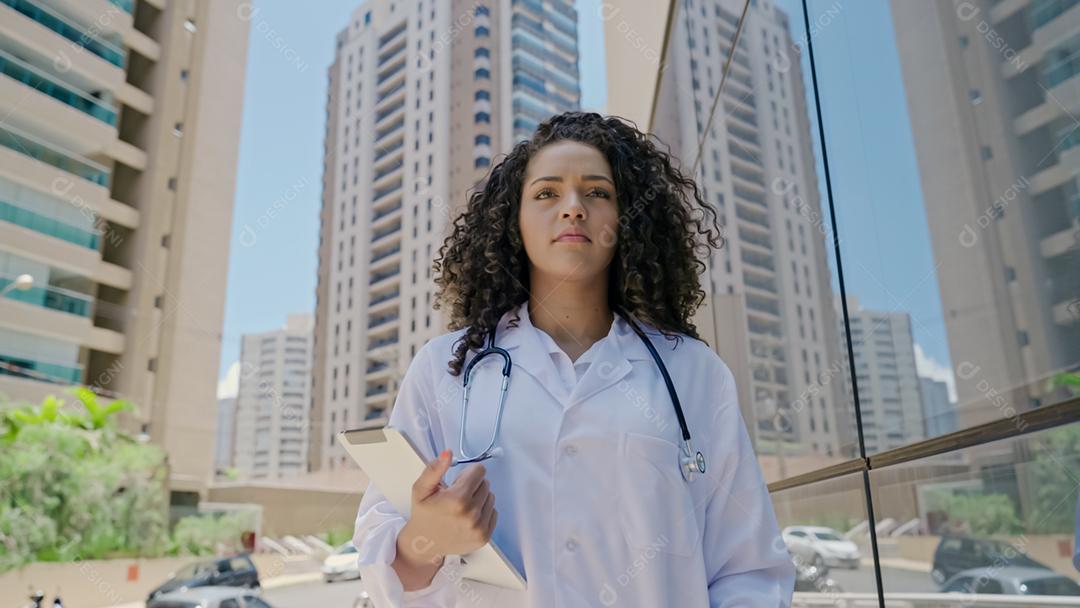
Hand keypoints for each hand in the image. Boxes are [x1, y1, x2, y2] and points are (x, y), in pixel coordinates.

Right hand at [397, 450, 497, 566]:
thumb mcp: (421, 489)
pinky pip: (493, 512)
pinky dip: (483, 512)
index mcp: (457, 499)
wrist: (425, 544)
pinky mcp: (484, 536)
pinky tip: (468, 517)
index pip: (479, 471)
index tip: (457, 482)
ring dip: (478, 498)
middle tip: (456, 496)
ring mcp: (479, 527)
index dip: (467, 474)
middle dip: (472, 486)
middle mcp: (471, 514)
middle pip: (486, 484)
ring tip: (462, 507)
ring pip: (491, 497)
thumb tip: (448, 453)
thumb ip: (434, 469)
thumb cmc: (424, 514)